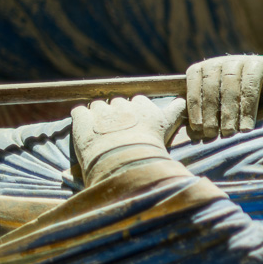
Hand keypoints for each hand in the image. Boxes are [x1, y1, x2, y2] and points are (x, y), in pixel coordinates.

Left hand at [71, 95, 186, 183]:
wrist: (126, 163)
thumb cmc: (150, 149)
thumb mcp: (168, 127)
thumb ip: (175, 110)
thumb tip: (183, 100)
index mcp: (143, 107)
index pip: (139, 101)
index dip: (136, 112)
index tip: (135, 124)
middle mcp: (123, 105)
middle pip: (117, 101)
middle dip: (116, 113)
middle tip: (117, 131)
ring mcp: (101, 111)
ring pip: (98, 105)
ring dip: (98, 115)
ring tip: (100, 133)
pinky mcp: (82, 118)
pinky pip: (79, 110)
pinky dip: (80, 118)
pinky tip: (86, 131)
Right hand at [186, 55, 262, 139]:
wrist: (248, 75)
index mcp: (257, 64)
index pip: (251, 83)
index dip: (248, 107)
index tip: (246, 129)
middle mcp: (234, 60)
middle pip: (229, 85)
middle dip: (228, 111)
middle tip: (227, 134)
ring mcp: (214, 63)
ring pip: (209, 85)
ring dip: (208, 111)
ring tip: (210, 133)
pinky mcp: (198, 68)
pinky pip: (193, 84)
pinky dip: (193, 105)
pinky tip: (196, 124)